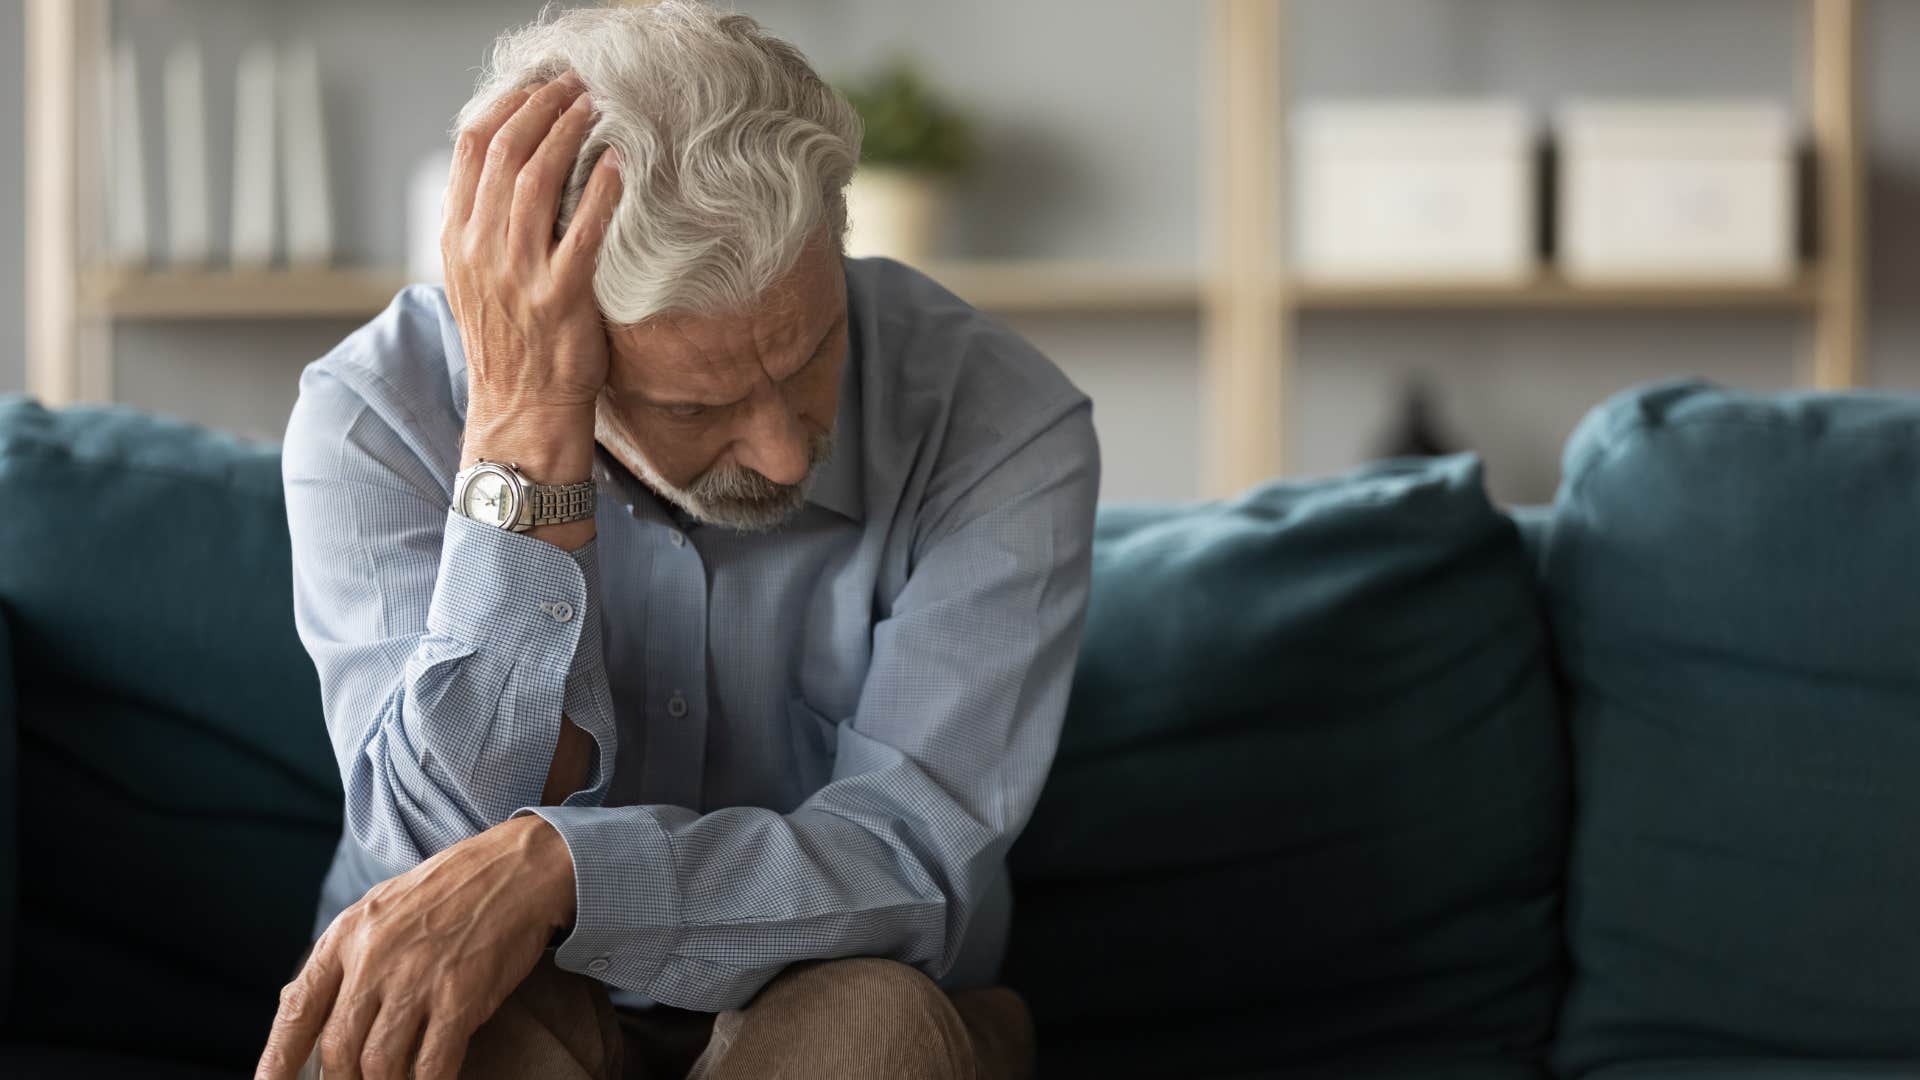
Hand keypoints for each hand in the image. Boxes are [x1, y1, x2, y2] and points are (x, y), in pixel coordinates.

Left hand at [254, 815, 576, 1079]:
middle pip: (338, 1049)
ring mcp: (417, 978)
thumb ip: (341, 959)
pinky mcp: (460, 996)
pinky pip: (433, 1065)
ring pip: (379, 1065)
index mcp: (347, 936)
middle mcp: (374, 958)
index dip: (276, 1060)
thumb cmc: (447, 892)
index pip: (297, 1011)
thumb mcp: (379, 910)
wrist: (514, 868)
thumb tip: (296, 1008)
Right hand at [442, 75, 622, 483]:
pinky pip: (582, 230)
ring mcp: (518, 273)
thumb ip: (484, 225)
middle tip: (575, 86)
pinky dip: (600, 190)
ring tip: (597, 108)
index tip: (537, 86)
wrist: (522, 408)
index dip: (505, 105)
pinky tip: (619, 164)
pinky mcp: (559, 297)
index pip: (469, 148)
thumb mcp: (477, 279)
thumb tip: (510, 167)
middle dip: (543, 108)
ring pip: (537, 180)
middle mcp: (480, 249)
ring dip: (569, 135)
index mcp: (457, 238)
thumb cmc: (511, 341)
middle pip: (505, 151)